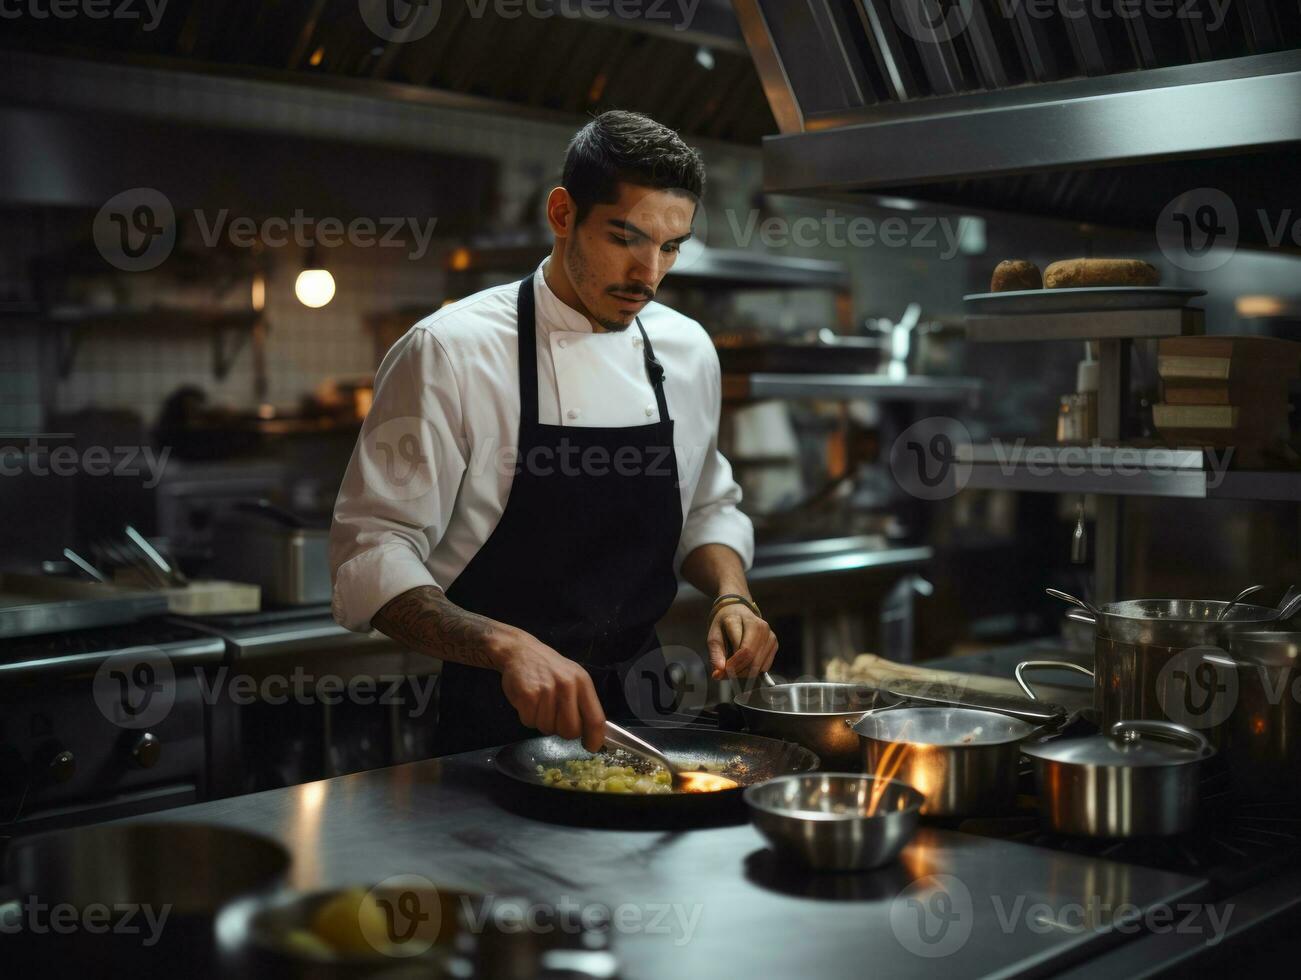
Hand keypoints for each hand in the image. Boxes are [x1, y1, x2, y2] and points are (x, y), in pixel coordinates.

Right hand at [493, 628, 605, 751]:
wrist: (521, 651)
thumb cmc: (550, 668)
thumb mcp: (573, 678)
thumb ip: (583, 702)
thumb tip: (592, 732)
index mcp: (582, 682)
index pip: (595, 719)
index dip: (595, 738)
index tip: (591, 747)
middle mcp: (567, 686)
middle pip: (570, 730)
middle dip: (562, 731)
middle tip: (555, 717)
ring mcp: (546, 690)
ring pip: (548, 729)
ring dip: (542, 722)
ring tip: (540, 703)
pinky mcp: (527, 695)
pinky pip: (529, 722)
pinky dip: (528, 717)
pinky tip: (528, 701)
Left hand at [707, 603, 776, 680]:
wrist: (737, 611)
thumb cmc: (724, 625)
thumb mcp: (714, 637)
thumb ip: (715, 655)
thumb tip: (718, 674)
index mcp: (740, 620)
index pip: (743, 650)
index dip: (733, 665)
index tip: (722, 672)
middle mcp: (758, 625)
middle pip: (752, 657)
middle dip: (739, 671)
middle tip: (727, 674)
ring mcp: (769, 633)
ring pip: (760, 664)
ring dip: (746, 673)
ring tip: (735, 671)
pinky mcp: (774, 641)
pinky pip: (766, 665)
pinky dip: (754, 671)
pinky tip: (745, 666)